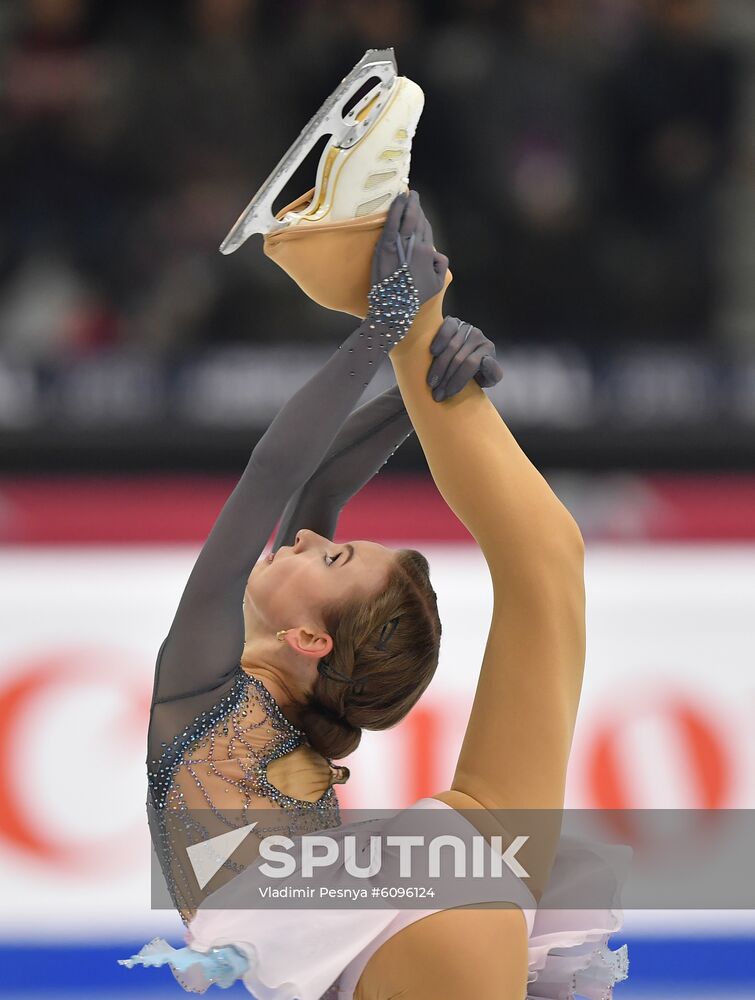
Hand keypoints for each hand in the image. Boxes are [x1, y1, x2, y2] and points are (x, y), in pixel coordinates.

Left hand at [371, 190, 448, 305]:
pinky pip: (393, 223)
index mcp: (429, 253)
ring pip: (408, 218)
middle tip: (413, 195)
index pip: (426, 230)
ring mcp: (402, 244)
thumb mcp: (437, 284)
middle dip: (416, 206)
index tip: (418, 212)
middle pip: (418, 221)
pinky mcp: (387, 246)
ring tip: (406, 193)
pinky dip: (396, 209)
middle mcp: (418, 246)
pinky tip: (397, 199)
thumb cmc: (415, 297)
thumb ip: (441, 266)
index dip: (423, 220)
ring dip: (408, 203)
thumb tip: (438, 254)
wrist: (395, 306)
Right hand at [426, 317, 502, 400]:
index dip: (458, 380)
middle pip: (458, 359)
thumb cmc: (476, 370)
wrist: (465, 356)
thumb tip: (485, 361)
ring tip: (431, 382)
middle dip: (446, 379)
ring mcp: (466, 327)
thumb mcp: (488, 377)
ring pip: (451, 347)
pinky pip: (447, 329)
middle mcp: (478, 336)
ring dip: (439, 367)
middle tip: (436, 393)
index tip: (448, 393)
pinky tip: (433, 352)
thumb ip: (493, 373)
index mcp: (488, 349)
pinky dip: (439, 340)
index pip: (471, 365)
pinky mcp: (454, 321)